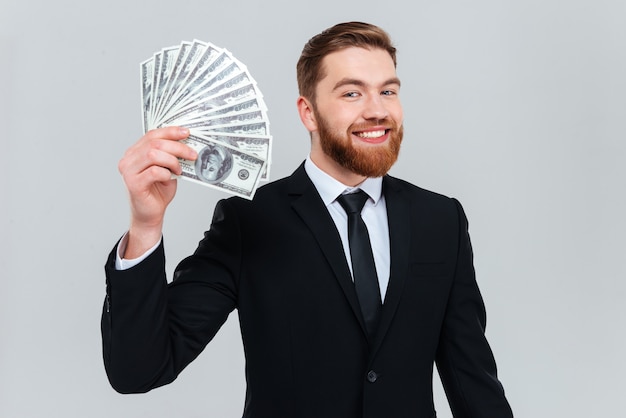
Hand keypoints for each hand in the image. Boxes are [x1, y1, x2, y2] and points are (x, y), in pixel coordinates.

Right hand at [118, 126, 196, 256]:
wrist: (150, 214)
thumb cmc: (157, 191)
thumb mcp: (166, 168)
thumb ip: (170, 155)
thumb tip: (186, 143)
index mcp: (135, 152)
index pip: (152, 135)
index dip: (170, 131)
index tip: (186, 132)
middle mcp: (128, 159)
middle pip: (154, 143)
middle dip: (177, 147)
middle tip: (192, 154)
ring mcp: (128, 171)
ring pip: (153, 154)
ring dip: (172, 160)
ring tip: (179, 169)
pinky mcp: (133, 183)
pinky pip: (153, 171)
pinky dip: (166, 173)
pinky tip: (170, 177)